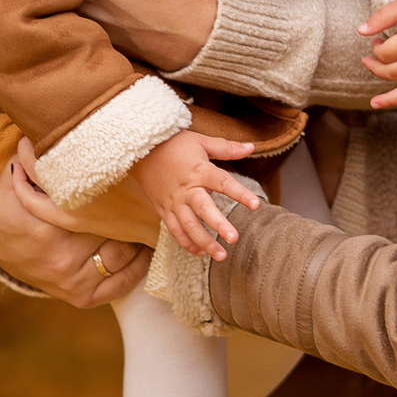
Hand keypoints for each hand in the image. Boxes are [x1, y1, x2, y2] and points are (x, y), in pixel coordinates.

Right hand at [0, 141, 148, 308]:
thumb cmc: (13, 202)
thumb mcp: (16, 174)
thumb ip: (39, 157)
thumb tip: (64, 127)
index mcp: (44, 227)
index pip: (94, 209)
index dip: (120, 192)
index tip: (136, 180)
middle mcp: (60, 259)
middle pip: (115, 231)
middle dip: (134, 212)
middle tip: (152, 194)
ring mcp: (71, 282)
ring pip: (122, 256)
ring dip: (140, 236)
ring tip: (152, 216)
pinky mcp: (80, 298)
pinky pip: (120, 286)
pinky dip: (137, 267)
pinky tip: (145, 249)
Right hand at [128, 129, 261, 261]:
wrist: (141, 151)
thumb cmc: (174, 145)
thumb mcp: (201, 141)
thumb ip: (227, 148)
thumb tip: (251, 147)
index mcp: (199, 171)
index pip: (223, 182)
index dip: (240, 193)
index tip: (256, 205)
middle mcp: (187, 189)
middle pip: (203, 209)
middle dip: (218, 225)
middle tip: (233, 239)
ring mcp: (174, 202)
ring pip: (188, 226)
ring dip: (204, 242)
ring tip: (221, 255)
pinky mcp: (163, 210)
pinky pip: (175, 230)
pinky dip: (186, 243)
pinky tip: (201, 252)